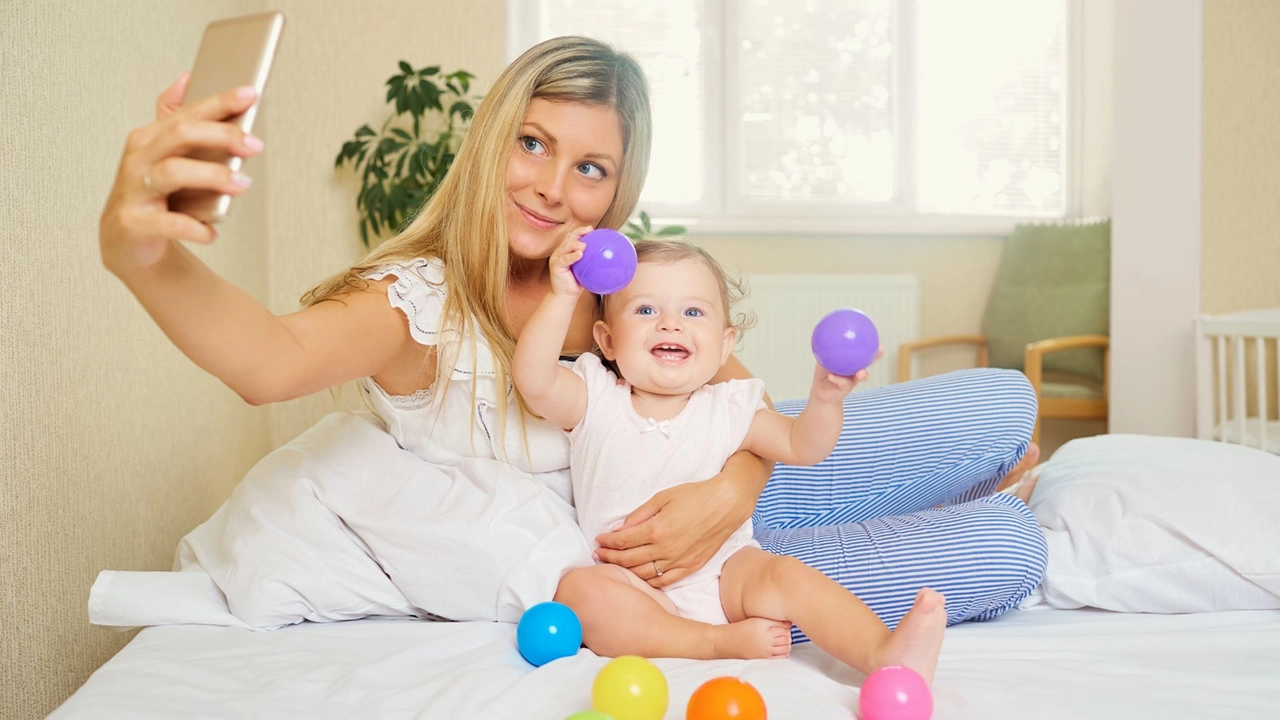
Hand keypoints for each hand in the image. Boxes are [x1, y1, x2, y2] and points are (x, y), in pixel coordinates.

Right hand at [99, 74, 264, 275]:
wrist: (126, 241)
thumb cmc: (153, 193)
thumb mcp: (162, 153)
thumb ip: (175, 118)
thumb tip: (188, 78)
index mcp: (150, 138)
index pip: (187, 113)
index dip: (219, 102)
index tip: (250, 95)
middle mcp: (139, 159)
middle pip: (181, 135)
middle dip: (222, 136)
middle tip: (254, 146)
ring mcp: (134, 191)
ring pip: (173, 173)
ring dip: (213, 176)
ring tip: (243, 184)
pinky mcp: (135, 223)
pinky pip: (169, 223)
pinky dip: (195, 227)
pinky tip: (212, 232)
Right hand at [547, 228, 591, 297]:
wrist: (566, 295)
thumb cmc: (577, 282)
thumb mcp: (587, 270)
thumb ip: (593, 261)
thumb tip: (611, 256)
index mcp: (568, 250)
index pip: (573, 236)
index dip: (581, 230)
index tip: (591, 229)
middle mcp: (561, 251)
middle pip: (569, 237)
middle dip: (579, 232)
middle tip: (589, 230)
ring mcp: (556, 257)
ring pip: (566, 246)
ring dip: (575, 244)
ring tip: (584, 244)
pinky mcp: (555, 265)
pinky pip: (565, 259)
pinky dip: (572, 256)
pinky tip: (580, 254)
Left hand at [594, 474, 751, 587]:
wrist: (727, 504)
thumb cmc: (696, 496)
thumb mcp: (663, 497)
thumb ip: (639, 515)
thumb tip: (619, 528)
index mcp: (657, 529)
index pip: (622, 541)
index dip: (606, 542)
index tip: (599, 540)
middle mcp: (666, 549)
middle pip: (629, 560)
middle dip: (609, 558)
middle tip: (598, 555)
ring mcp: (679, 561)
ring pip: (644, 574)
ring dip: (625, 571)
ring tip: (614, 566)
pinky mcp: (691, 567)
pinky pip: (664, 581)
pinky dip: (648, 581)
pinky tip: (640, 576)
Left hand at [810, 345, 883, 402]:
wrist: (820, 390)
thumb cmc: (823, 372)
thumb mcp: (823, 358)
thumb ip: (825, 349)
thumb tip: (824, 333)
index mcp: (853, 361)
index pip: (865, 353)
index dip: (873, 347)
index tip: (879, 339)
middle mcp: (856, 370)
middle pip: (869, 363)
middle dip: (876, 357)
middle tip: (880, 350)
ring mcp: (852, 379)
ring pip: (861, 376)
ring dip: (862, 374)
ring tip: (861, 372)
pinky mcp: (846, 388)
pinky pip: (843, 382)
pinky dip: (837, 379)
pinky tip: (831, 376)